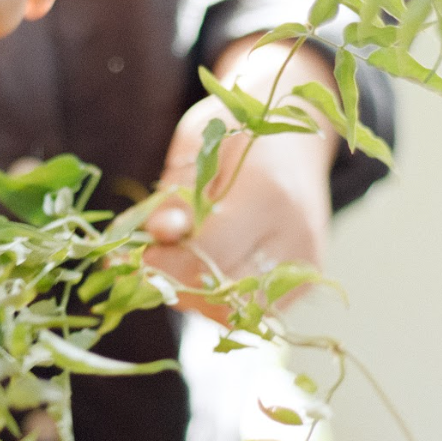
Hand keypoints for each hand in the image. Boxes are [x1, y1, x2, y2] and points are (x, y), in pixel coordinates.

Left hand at [146, 39, 339, 319]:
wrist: (299, 135)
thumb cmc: (242, 130)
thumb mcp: (198, 144)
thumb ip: (176, 193)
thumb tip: (158, 236)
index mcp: (269, 193)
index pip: (207, 254)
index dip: (162, 262)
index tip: (134, 253)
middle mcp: (296, 235)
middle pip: (221, 292)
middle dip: (173, 284)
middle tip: (146, 263)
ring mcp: (306, 262)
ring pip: (235, 310)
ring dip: (193, 296)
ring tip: (175, 262)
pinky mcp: (307, 279)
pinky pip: (252, 310)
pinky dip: (219, 299)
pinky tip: (203, 270)